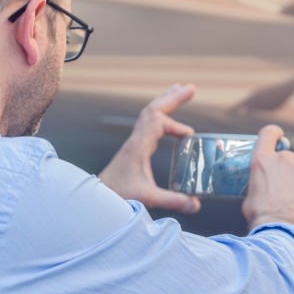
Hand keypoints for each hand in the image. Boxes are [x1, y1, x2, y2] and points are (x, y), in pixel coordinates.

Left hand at [99, 84, 200, 213]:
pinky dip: (160, 115)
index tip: (189, 136)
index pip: (157, 122)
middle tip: (191, 88)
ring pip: (149, 113)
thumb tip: (196, 205)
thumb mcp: (147, 198)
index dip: (175, 124)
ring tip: (180, 90)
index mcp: (138, 147)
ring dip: (165, 101)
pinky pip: (147, 123)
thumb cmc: (118, 196)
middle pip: (153, 109)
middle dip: (173, 98)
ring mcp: (134, 142)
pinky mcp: (134, 148)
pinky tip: (169, 120)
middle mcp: (135, 140)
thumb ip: (172, 201)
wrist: (97, 198)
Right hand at [242, 125, 293, 231]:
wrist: (279, 227)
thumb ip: (258, 183)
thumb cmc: (262, 216)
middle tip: (289, 181)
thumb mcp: (250, 195)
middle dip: (290, 162)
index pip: (269, 133)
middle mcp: (282, 156)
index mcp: (262, 160)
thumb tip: (262, 186)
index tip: (278, 137)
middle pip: (291, 149)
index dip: (274, 134)